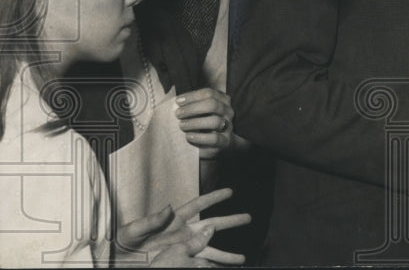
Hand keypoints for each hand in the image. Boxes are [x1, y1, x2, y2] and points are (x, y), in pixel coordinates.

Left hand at [116, 188, 250, 265]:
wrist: (116, 262)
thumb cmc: (121, 243)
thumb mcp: (133, 229)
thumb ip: (151, 220)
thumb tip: (167, 208)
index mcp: (173, 220)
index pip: (198, 205)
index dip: (213, 197)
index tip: (229, 192)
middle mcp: (182, 234)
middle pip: (212, 226)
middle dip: (230, 222)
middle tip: (247, 218)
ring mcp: (182, 250)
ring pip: (210, 251)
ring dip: (225, 254)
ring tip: (241, 259)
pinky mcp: (178, 263)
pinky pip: (199, 265)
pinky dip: (212, 268)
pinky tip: (223, 269)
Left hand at [175, 88, 233, 158]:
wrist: (217, 143)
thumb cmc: (204, 122)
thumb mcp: (201, 110)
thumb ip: (193, 104)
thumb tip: (177, 102)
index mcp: (223, 100)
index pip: (209, 93)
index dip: (192, 96)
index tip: (178, 101)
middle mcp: (228, 111)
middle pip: (213, 105)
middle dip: (193, 108)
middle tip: (178, 114)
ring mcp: (228, 126)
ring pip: (215, 121)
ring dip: (195, 123)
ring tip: (182, 125)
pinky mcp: (225, 141)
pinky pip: (214, 138)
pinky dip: (199, 137)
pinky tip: (189, 136)